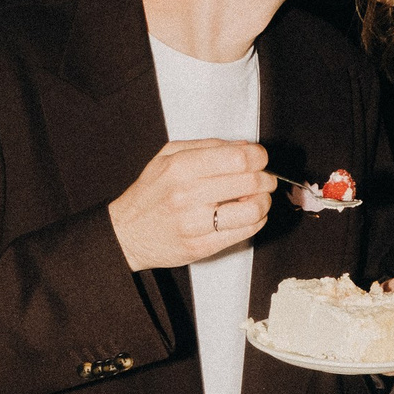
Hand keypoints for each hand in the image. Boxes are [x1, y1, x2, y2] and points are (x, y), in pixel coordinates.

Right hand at [109, 139, 274, 273]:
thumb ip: (207, 146)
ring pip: (252, 210)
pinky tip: (249, 215)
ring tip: (258, 198)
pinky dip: (256, 221)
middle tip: (265, 178)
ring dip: (264, 202)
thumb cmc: (149, 194)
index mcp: (180, 167)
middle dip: (266, 178)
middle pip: (250, 181)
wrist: (126, 233)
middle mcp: (187, 195)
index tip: (259, 158)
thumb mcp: (167, 156)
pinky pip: (244, 233)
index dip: (259, 156)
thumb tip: (244, 146)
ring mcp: (195, 223)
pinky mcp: (202, 246)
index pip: (238, 158)